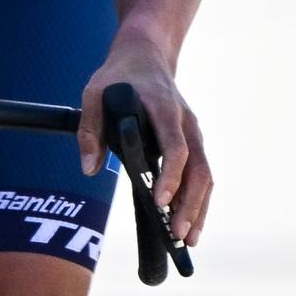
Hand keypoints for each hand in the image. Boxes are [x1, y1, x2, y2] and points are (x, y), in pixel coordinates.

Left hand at [77, 42, 210, 244]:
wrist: (146, 53)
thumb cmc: (119, 75)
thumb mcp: (94, 92)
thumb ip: (90, 129)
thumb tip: (89, 169)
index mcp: (164, 108)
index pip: (175, 147)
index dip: (171, 175)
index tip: (160, 201)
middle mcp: (186, 122)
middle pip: (199, 168)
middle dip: (190, 204)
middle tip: (176, 235)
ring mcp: (193, 132)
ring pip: (206, 174)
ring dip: (199, 208)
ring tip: (187, 241)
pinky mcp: (193, 141)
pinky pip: (203, 173)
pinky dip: (200, 200)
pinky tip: (190, 224)